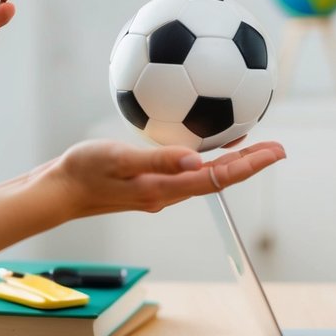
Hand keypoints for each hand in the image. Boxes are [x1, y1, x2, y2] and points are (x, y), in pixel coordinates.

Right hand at [46, 140, 286, 217]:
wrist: (56, 191)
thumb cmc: (81, 171)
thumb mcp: (116, 159)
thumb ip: (156, 160)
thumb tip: (195, 160)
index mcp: (164, 188)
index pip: (218, 177)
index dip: (250, 165)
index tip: (276, 152)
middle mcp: (167, 192)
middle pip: (219, 178)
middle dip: (251, 164)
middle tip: (279, 149)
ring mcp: (159, 189)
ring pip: (206, 175)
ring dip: (233, 162)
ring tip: (256, 146)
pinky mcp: (149, 182)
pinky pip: (188, 170)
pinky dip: (207, 157)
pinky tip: (207, 142)